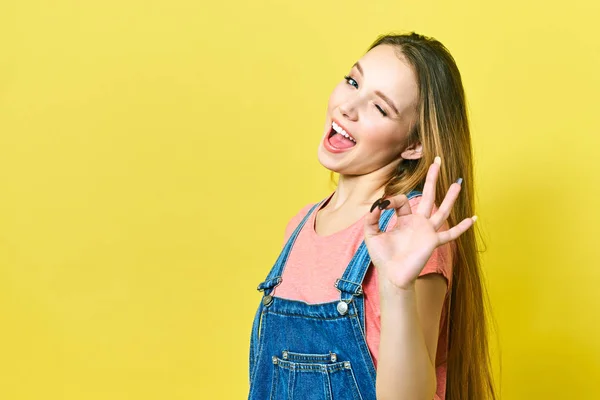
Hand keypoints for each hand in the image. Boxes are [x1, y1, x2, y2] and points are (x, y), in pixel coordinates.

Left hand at [363, 157, 475, 290]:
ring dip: (450, 197)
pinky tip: (473, 218)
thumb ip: (371, 218)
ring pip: (442, 210)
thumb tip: (377, 204)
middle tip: (437, 161)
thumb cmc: (382, 257)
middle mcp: (418, 223)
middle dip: (432, 179)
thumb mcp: (371, 234)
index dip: (392, 200)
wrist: (391, 276)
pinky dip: (462, 227)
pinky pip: (450, 234)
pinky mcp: (433, 241)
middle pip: (428, 196)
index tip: (382, 206)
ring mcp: (427, 231)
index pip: (403, 200)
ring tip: (458, 183)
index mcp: (404, 220)